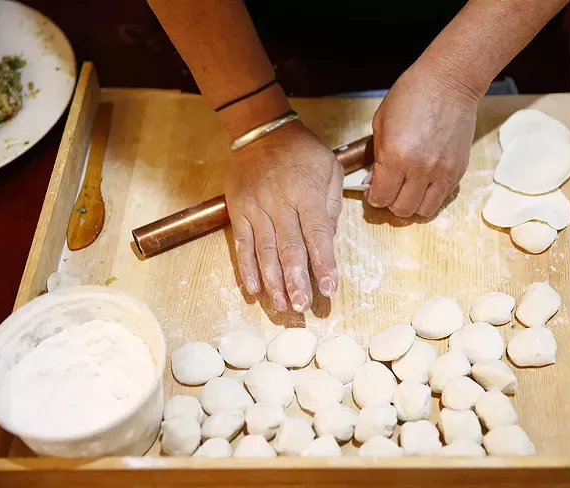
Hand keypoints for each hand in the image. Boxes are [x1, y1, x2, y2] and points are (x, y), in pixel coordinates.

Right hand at [224, 122, 342, 312]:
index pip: (318, 234)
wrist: (262, 132)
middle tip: (302, 307)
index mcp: (307, 193)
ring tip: (281, 305)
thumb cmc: (303, 152)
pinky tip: (254, 289)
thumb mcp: (330, 169)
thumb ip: (331, 206)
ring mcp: (256, 208)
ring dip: (273, 281)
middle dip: (296, 280)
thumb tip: (328, 240)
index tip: (330, 288)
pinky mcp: (238, 211)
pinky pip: (242, 244)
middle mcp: (280, 203)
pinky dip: (246, 268)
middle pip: (289, 247)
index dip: (324, 263)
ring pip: (264, 250)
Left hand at [368, 61, 478, 217]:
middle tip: (389, 191)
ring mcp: (442, 172)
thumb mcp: (381, 123)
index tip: (373, 192)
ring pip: (423, 211)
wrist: (450, 81)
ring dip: (412, 205)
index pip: (381, 197)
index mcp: (396, 156)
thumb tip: (374, 181)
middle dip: (391, 203)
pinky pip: (442, 199)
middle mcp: (420, 169)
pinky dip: (430, 197)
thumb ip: (377, 156)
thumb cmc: (413, 94)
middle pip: (402, 209)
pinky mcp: (458, 171)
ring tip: (407, 191)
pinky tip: (424, 183)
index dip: (373, 197)